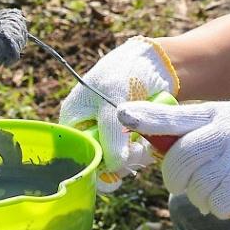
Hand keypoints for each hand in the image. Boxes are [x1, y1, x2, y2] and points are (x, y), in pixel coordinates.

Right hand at [59, 37, 178, 190]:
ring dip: (134, 157)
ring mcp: (109, 134)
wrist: (156, 63)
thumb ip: (112, 134)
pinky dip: (143, 152)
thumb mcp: (114, 102)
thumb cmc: (126, 73)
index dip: (97, 161)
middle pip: (98, 161)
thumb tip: (115, 166)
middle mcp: (89, 130)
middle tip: (137, 151)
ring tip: (145, 145)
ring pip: (118, 161)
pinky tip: (151, 143)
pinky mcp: (128, 137)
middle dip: (119, 161)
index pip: (77, 153)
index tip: (118, 160)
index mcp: (73, 120)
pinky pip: (132, 155)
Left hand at [118, 97, 229, 229]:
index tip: (122, 114)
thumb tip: (156, 145)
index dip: (150, 118)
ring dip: (203, 196)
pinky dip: (221, 207)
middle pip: (182, 157)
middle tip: (185, 182)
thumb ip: (202, 135)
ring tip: (225, 188)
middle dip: (177, 176)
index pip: (182, 115)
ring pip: (197, 185)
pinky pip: (216, 203)